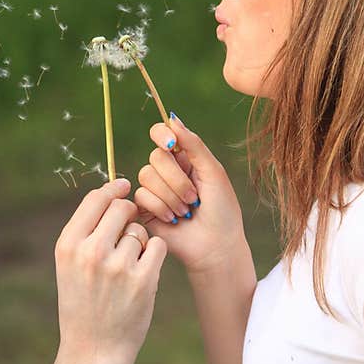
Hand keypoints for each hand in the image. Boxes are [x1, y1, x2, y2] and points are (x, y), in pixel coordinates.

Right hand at [53, 178, 167, 363]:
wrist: (94, 350)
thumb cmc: (83, 304)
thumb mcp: (69, 266)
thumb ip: (86, 231)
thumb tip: (112, 194)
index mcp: (68, 245)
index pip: (95, 199)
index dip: (112, 188)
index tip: (123, 185)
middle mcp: (91, 252)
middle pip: (122, 208)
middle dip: (129, 213)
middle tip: (129, 227)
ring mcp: (118, 266)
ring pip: (140, 230)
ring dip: (139, 241)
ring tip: (128, 265)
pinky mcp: (143, 280)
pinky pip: (157, 246)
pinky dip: (154, 254)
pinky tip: (144, 270)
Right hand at [134, 113, 248, 275]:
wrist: (216, 246)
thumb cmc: (222, 210)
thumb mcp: (213, 172)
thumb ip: (194, 145)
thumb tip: (173, 118)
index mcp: (184, 158)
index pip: (161, 133)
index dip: (161, 135)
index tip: (171, 145)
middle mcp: (167, 171)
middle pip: (155, 157)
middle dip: (177, 179)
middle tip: (194, 198)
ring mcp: (154, 190)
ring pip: (146, 176)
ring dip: (171, 196)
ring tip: (186, 211)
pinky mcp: (144, 209)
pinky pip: (141, 196)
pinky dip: (161, 208)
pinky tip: (174, 219)